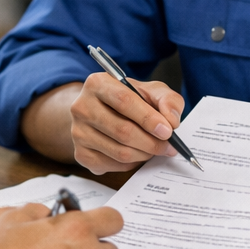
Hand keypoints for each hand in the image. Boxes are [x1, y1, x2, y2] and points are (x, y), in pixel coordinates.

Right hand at [68, 71, 185, 173]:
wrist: (103, 112)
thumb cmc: (130, 100)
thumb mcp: (151, 91)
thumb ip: (168, 99)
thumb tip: (171, 120)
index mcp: (97, 83)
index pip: (124, 101)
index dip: (148, 118)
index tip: (167, 131)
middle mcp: (81, 107)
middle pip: (122, 130)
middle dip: (151, 142)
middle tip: (168, 146)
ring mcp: (78, 132)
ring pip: (119, 151)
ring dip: (144, 154)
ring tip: (155, 148)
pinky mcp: (80, 154)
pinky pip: (113, 165)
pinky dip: (132, 163)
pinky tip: (138, 153)